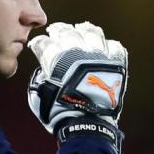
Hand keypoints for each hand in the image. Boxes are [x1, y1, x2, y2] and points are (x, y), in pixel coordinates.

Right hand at [27, 21, 127, 138]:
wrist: (87, 125)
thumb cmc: (60, 114)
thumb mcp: (38, 97)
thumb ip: (40, 79)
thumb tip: (44, 72)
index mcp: (56, 60)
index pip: (46, 42)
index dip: (42, 42)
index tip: (41, 43)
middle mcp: (77, 54)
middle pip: (67, 32)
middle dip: (60, 30)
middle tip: (58, 30)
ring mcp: (98, 57)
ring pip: (92, 34)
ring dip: (86, 30)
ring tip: (83, 28)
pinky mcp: (115, 65)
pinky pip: (115, 48)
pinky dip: (109, 46)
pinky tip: (105, 46)